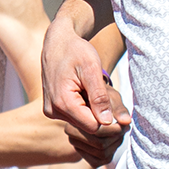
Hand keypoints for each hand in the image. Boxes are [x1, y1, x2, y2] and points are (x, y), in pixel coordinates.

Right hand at [42, 18, 125, 137]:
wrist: (57, 42)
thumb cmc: (76, 51)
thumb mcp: (91, 69)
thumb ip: (99, 96)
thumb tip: (107, 122)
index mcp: (62, 102)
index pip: (93, 127)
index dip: (108, 119)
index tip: (117, 107)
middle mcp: (53, 111)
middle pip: (87, 126)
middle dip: (100, 114)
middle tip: (105, 94)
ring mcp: (51, 111)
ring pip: (82, 122)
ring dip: (92, 110)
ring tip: (91, 90)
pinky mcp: (52, 110)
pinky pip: (75, 117)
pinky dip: (84, 108)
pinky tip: (84, 92)